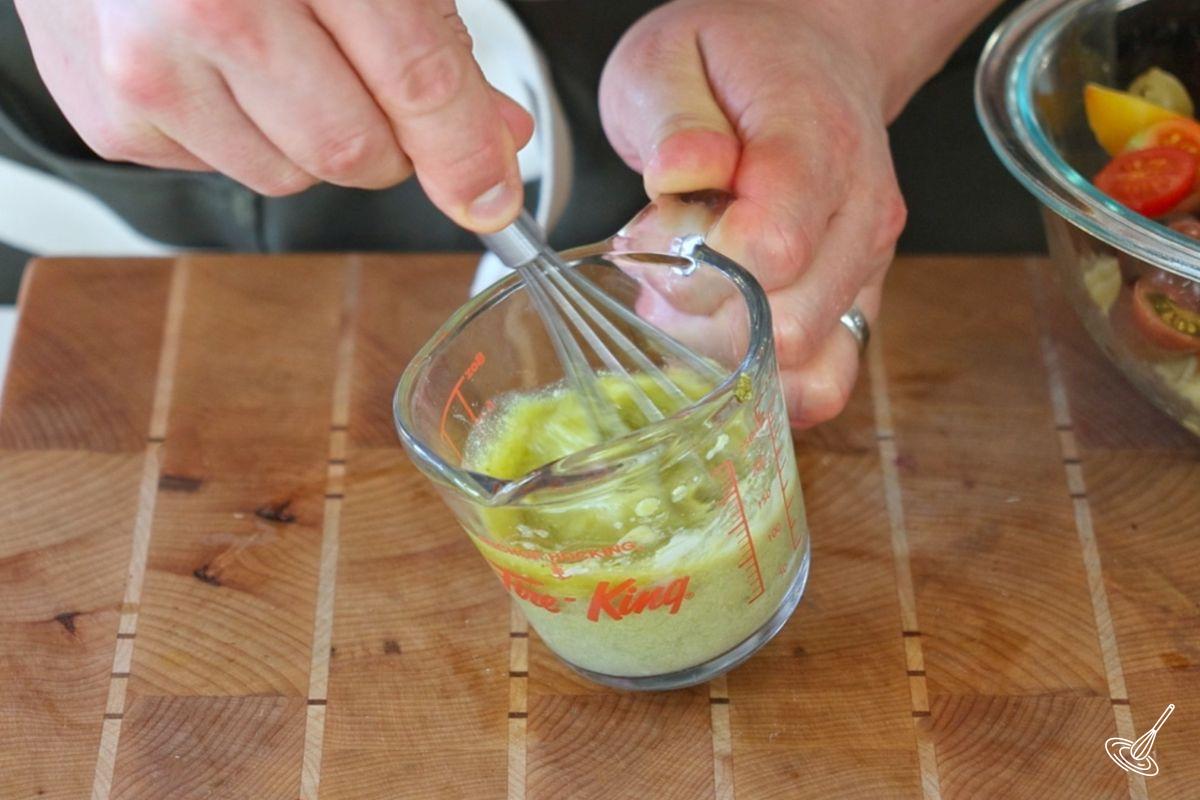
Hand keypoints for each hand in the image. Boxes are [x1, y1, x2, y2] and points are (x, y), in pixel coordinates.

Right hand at [14, 0, 531, 230]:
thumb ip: (433, 39)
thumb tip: (496, 135)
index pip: (416, 82)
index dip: (466, 150)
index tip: (489, 192)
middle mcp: (209, 9)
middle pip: (353, 151)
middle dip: (385, 141)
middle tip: (367, 87)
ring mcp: (148, 70)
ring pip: (289, 176)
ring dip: (307, 138)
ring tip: (275, 55)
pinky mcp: (112, 118)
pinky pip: (222, 171)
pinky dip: (240, 134)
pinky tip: (215, 68)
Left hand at [601, 0, 915, 426]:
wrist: (809, 56)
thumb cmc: (732, 61)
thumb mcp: (669, 57)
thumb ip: (672, 117)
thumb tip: (683, 173)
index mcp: (816, 140)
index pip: (774, 246)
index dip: (697, 264)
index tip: (652, 232)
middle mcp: (860, 210)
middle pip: (788, 323)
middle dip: (700, 313)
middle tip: (659, 267)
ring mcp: (868, 263)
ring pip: (803, 361)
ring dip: (724, 347)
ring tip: (688, 291)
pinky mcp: (859, 300)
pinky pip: (826, 381)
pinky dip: (766, 380)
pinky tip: (722, 333)